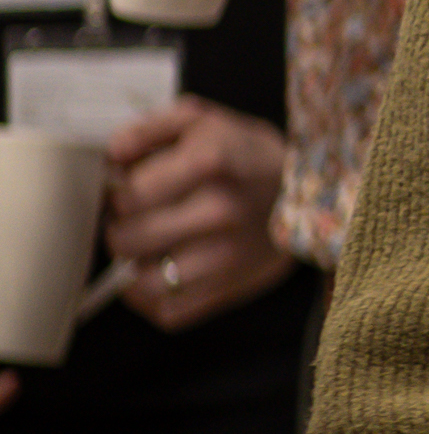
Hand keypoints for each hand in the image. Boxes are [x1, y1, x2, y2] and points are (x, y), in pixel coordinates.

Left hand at [105, 97, 292, 330]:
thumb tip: (111, 156)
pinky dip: (152, 298)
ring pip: (141, 283)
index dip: (116, 193)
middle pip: (126, 240)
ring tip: (148, 248)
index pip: (126, 196)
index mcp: (211, 161)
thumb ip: (148, 129)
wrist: (312, 190)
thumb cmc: (243, 153)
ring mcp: (228, 255)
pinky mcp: (232, 288)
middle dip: (120, 228)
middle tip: (136, 219)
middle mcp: (221, 210)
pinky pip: (167, 312)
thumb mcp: (201, 121)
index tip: (128, 188)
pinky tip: (161, 273)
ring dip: (135, 267)